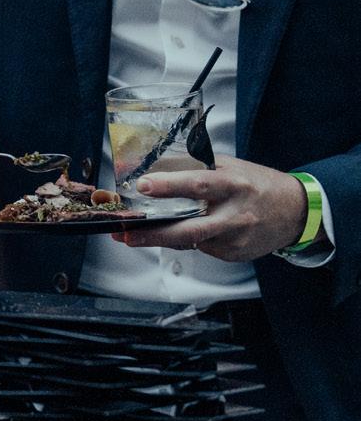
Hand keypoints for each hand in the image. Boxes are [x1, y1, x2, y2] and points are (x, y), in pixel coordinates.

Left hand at [110, 155, 309, 261]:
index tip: (143, 185)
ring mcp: (235, 238)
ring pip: (192, 241)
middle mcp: (235, 214)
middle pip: (191, 227)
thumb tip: (155, 168)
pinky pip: (201, 247)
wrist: (295, 211)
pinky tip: (174, 232)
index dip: (169, 186)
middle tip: (126, 231)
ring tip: (131, 236)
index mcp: (233, 184)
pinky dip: (185, 240)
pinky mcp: (234, 254)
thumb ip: (197, 167)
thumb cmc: (255, 183)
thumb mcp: (229, 166)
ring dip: (160, 240)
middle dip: (155, 232)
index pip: (198, 184)